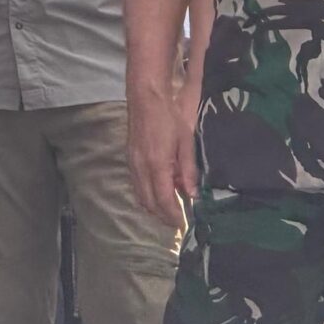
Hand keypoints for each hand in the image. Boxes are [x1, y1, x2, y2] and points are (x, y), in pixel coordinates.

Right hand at [127, 83, 198, 229]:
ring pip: (141, 196)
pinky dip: (148, 195)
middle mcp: (141, 169)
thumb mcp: (186, 143)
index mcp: (157, 165)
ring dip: (155, 207)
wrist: (146, 99)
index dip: (174, 215)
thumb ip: (189, 170)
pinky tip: (160, 190)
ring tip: (171, 208)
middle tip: (178, 221)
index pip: (164, 200)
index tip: (183, 225)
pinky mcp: (130, 160)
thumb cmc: (169, 118)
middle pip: (149, 203)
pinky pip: (137, 186)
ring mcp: (133, 165)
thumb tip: (193, 195)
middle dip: (163, 216)